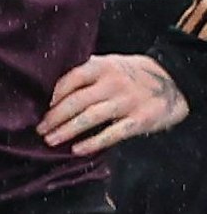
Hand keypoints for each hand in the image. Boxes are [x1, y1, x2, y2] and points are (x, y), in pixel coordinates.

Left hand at [39, 54, 188, 155]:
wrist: (175, 80)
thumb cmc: (131, 74)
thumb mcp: (109, 64)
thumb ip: (86, 71)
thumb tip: (51, 85)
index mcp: (102, 67)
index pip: (71, 79)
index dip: (54, 94)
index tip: (41, 107)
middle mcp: (113, 83)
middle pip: (77, 101)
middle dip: (55, 117)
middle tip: (40, 129)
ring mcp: (127, 102)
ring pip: (91, 118)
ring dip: (67, 130)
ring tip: (51, 140)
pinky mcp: (140, 120)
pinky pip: (113, 133)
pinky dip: (93, 142)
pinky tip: (77, 149)